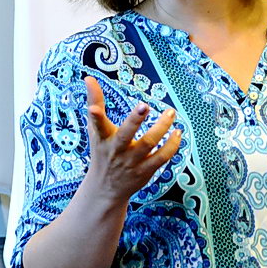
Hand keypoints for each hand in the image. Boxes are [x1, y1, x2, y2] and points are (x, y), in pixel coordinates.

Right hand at [82, 76, 181, 204]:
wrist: (105, 189)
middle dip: (134, 121)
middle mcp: (117, 150)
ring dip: (162, 128)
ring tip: (170, 113)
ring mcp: (131, 162)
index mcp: (103, 138)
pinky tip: (178, 133)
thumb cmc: (101, 152)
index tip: (93, 109)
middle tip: (144, 105)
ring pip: (148, 143)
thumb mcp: (95, 129)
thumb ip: (94, 102)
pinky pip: (162, 157)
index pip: (97, 125)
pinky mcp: (145, 171)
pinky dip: (172, 145)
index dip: (95, 117)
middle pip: (126, 135)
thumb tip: (88, 78)